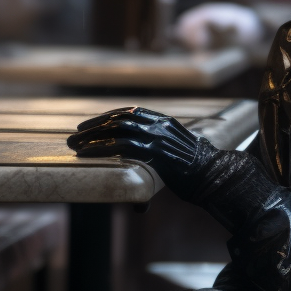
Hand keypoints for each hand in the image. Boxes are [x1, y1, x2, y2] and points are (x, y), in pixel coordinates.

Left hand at [67, 107, 215, 197]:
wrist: (216, 178)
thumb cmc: (199, 174)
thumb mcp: (178, 157)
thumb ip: (161, 156)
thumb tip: (148, 166)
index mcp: (166, 122)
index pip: (131, 112)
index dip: (108, 117)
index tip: (90, 125)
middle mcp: (161, 125)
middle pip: (119, 118)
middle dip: (94, 126)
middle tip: (75, 137)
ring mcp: (159, 137)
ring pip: (117, 129)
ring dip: (92, 137)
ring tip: (75, 146)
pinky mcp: (156, 152)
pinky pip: (121, 146)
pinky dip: (100, 148)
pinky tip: (86, 153)